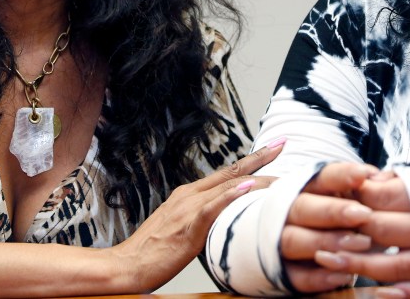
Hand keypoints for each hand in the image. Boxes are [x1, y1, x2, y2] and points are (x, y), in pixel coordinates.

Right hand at [112, 139, 283, 290]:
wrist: (127, 265)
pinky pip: (211, 208)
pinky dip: (230, 196)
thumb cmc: (155, 252)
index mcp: (189, 195)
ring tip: (279, 172)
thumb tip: (227, 218)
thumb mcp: (183, 228)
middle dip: (259, 158)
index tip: (273, 149)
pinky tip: (246, 188)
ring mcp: (187, 209)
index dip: (252, 161)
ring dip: (256, 178)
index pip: (227, 173)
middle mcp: (190, 195)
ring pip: (227, 186)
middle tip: (282, 144)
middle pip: (231, 172)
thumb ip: (204, 218)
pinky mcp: (187, 227)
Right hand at [280, 162, 378, 292]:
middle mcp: (287, 212)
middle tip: (363, 215)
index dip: (341, 175)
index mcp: (304, 188)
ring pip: (294, 239)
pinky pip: (295, 275)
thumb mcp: (343, 201)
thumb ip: (361, 192)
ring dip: (326, 242)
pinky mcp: (282, 271)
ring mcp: (279, 241)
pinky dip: (317, 277)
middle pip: (303, 207)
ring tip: (360, 244)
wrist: (291, 245)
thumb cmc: (330, 220)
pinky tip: (342, 275)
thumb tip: (383, 179)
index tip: (364, 175)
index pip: (320, 177)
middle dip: (333, 211)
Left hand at [313, 171, 409, 296]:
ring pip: (394, 265)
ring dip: (358, 264)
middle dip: (349, 229)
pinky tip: (374, 293)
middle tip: (320, 228)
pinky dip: (398, 294)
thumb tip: (370, 179)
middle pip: (382, 229)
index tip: (338, 194)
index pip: (383, 196)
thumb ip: (404, 180)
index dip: (357, 195)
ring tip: (326, 259)